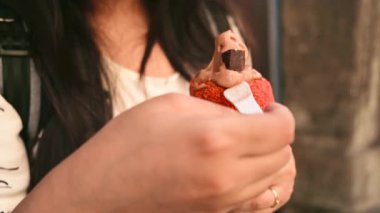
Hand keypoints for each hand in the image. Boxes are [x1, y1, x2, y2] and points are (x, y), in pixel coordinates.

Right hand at [15, 94, 294, 212]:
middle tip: (256, 123)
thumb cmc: (126, 144)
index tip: (269, 109)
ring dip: (271, 159)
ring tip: (250, 145)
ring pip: (276, 182)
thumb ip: (217, 108)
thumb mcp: (172, 107)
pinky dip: (262, 184)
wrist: (99, 195)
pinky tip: (243, 170)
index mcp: (217, 140)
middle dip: (276, 135)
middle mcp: (228, 178)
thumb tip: (244, 113)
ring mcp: (224, 205)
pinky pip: (259, 202)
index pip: (282, 130)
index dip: (282, 114)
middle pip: (283, 156)